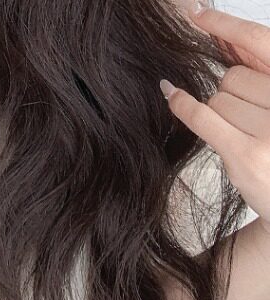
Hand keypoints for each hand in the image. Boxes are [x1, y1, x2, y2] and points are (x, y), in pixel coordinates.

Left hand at [160, 1, 269, 232]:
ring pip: (218, 98)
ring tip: (246, 136)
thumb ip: (258, 70)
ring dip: (220, 113)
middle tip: (250, 121)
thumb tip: (220, 36)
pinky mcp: (247, 154)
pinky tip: (170, 94)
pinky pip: (203, 117)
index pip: (262, 44)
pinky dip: (183, 105)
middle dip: (231, 93)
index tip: (197, 11)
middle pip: (233, 77)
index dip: (227, 27)